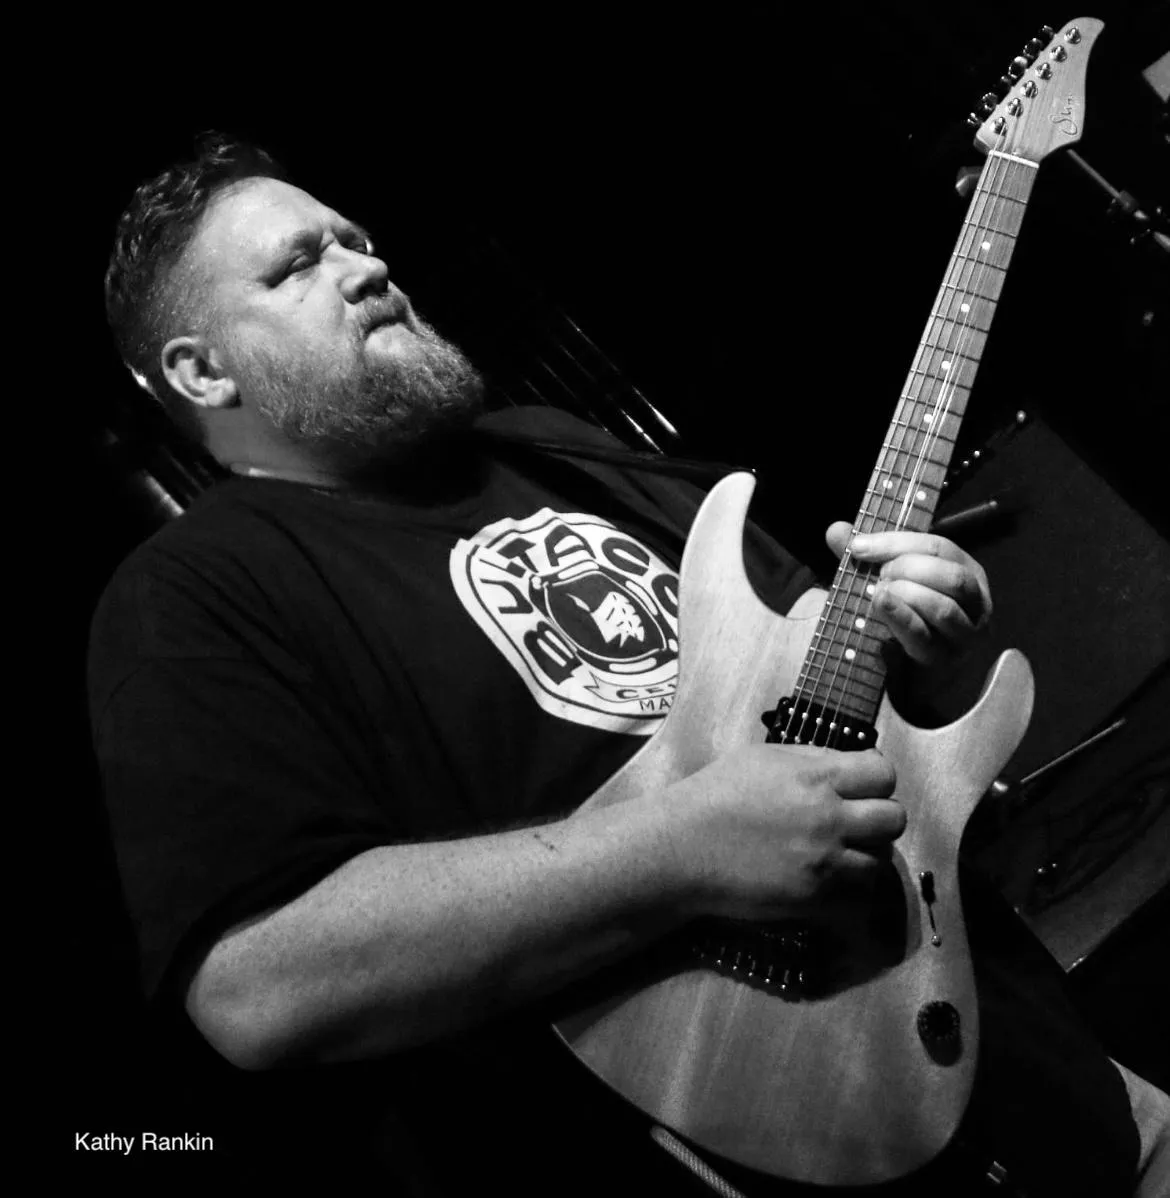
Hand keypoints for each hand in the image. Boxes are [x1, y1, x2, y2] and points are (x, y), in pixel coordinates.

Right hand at [663, 745, 902, 920]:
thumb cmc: (714, 796)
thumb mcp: (764, 757)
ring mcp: (824, 861)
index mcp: (817, 776)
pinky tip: (830, 880)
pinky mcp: (814, 899)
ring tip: (840, 853)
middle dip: (878, 818)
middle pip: (893, 818)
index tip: (861, 787)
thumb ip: (812, 760)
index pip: (884, 774)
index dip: (875, 780)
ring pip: (880, 861)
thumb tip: (846, 767)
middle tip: (856, 823)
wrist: (682, 848)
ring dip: (865, 856)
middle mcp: (828, 817)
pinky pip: (858, 898)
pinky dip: (850, 891)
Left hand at [825, 523, 991, 666]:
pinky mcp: (944, 661)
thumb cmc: (901, 614)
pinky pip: (924, 637)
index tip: (858, 546)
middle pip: (950, 575)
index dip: (896, 542)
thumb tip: (835, 529)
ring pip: (943, 608)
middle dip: (908, 569)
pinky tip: (881, 605)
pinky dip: (900, 618)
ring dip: (906, 594)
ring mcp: (965, 635)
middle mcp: (976, 602)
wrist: (904, 670)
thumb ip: (864, 556)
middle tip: (878, 575)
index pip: (938, 547)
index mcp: (966, 571)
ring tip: (878, 593)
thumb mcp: (884, 578)